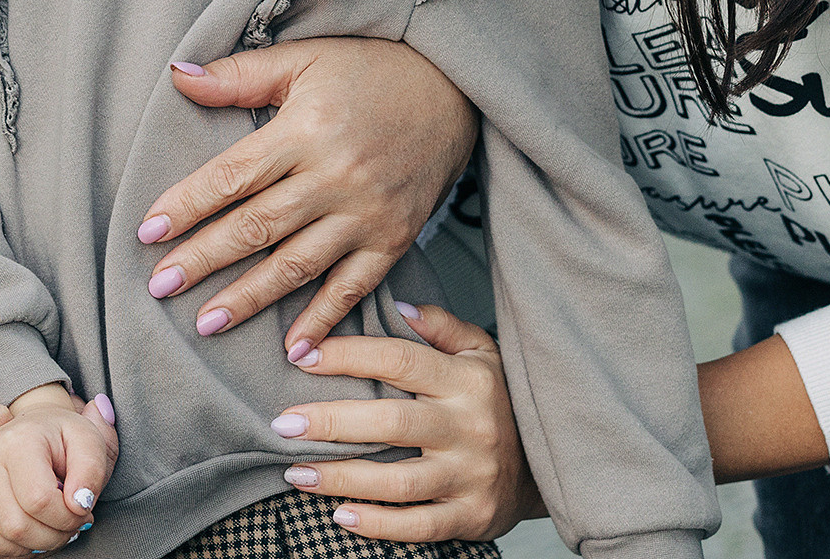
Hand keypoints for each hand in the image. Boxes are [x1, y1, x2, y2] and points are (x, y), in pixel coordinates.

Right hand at [0, 385, 117, 556]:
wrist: (21, 436)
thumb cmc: (58, 442)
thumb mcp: (88, 441)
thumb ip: (94, 464)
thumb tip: (81, 499)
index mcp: (17, 439)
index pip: (42, 502)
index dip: (69, 518)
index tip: (81, 510)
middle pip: (16, 527)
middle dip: (51, 539)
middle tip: (65, 527)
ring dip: (22, 549)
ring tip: (41, 531)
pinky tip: (11, 535)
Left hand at [142, 38, 475, 350]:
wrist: (454, 89)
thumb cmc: (369, 70)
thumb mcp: (304, 59)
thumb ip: (240, 75)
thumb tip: (177, 76)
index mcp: (305, 131)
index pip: (233, 176)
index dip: (188, 205)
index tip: (147, 232)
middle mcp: (334, 177)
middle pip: (257, 226)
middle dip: (204, 260)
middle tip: (159, 287)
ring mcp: (366, 213)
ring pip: (297, 264)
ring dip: (249, 297)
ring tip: (206, 323)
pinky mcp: (394, 239)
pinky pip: (353, 287)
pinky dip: (323, 319)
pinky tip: (293, 348)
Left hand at [273, 303, 542, 543]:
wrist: (547, 467)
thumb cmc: (498, 401)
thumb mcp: (481, 352)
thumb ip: (441, 326)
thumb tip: (398, 305)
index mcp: (466, 380)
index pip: (398, 359)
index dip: (346, 355)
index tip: (302, 355)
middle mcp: (469, 427)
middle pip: (391, 422)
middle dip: (330, 423)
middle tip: (282, 423)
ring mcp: (471, 475)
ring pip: (398, 480)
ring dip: (340, 478)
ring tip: (295, 471)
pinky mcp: (471, 516)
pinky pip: (418, 525)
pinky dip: (376, 524)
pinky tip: (339, 514)